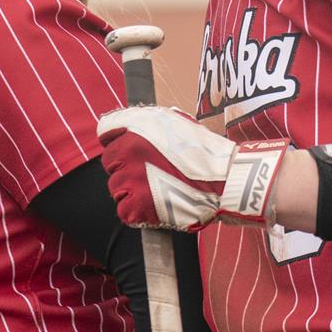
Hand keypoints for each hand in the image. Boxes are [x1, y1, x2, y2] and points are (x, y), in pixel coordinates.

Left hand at [97, 106, 288, 230]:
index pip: (106, 133)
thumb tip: (123, 127)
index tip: (134, 152)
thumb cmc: (204, 150)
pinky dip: (136, 211)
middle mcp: (127, 153)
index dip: (120, 142)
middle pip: (110, 163)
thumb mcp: (175, 121)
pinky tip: (156, 205)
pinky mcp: (135, 207)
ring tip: (158, 190)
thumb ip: (143, 121)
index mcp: (136, 129)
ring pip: (116, 188)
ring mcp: (129, 181)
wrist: (224, 181)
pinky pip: (124, 210)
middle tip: (153, 174)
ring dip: (131, 190)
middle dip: (126, 168)